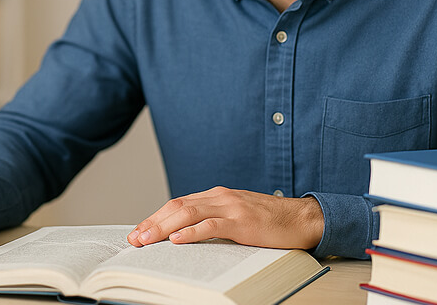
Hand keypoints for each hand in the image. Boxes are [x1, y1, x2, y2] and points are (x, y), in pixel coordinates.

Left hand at [127, 187, 323, 249]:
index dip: (155, 217)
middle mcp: (220, 197)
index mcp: (216, 196)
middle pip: (177, 207)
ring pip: (189, 214)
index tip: (138, 232)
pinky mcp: (243, 221)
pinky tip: (178, 239)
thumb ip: (213, 221)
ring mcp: (231, 207)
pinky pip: (213, 226)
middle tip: (134, 239)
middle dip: (152, 223)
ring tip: (147, 240)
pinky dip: (192, 232)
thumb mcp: (235, 217)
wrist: (302, 218)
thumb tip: (185, 236)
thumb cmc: (269, 221)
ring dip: (164, 228)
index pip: (177, 204)